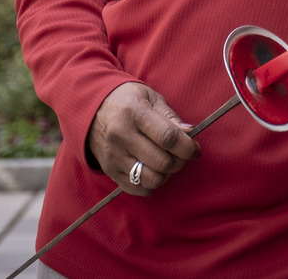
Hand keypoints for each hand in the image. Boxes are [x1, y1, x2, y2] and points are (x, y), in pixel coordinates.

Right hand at [87, 82, 199, 196]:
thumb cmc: (128, 100)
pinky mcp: (109, 170)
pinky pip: (136, 188)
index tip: (195, 149)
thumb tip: (190, 133)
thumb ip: (170, 117)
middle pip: (162, 162)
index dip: (187, 147)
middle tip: (181, 155)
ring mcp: (114, 155)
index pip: (168, 137)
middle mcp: (121, 135)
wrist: (92, 108)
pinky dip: (150, 185)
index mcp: (134, 113)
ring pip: (151, 179)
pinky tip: (152, 170)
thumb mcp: (150, 97)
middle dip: (180, 162)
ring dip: (166, 175)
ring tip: (166, 163)